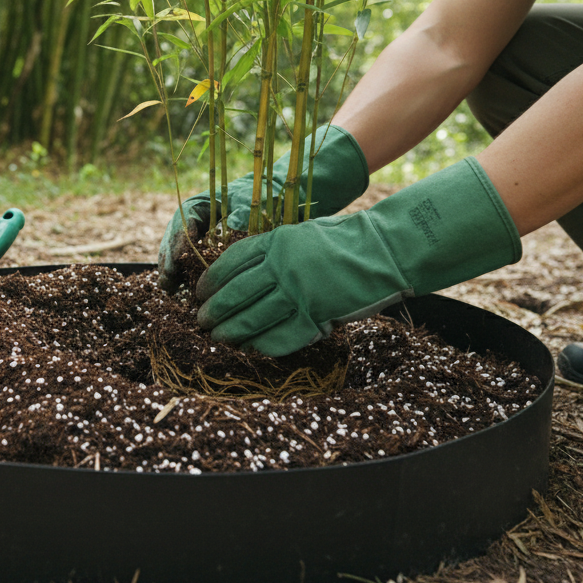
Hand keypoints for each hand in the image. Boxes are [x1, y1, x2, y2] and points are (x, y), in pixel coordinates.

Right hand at [157, 125, 368, 291]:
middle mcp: (196, 216)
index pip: (183, 219)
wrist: (282, 197)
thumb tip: (232, 223)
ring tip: (168, 288)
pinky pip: (188, 260)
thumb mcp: (257, 203)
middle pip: (173, 236)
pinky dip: (183, 274)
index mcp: (204, 201)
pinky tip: (181, 290)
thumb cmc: (269, 198)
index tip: (178, 259)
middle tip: (167, 281)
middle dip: (168, 259)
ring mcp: (199, 232)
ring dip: (171, 269)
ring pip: (176, 249)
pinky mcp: (206, 247)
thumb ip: (243, 214)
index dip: (177, 239)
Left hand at [195, 158, 521, 356]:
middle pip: (234, 294)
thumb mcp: (300, 235)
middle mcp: (281, 268)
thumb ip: (270, 252)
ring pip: (250, 319)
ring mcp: (297, 294)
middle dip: (213, 311)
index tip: (199, 293)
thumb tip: (238, 278)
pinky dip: (260, 345)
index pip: (230, 264)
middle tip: (201, 321)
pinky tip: (250, 347)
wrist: (383, 252)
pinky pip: (278, 337)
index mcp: (275, 242)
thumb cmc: (342, 242)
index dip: (210, 281)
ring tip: (219, 337)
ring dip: (230, 332)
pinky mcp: (314, 318)